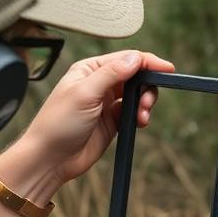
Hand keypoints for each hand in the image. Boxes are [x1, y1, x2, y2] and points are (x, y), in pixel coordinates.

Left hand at [16, 50, 174, 184]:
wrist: (50, 159)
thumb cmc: (58, 123)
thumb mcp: (85, 93)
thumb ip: (112, 73)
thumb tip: (136, 58)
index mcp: (90, 69)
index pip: (126, 59)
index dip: (148, 63)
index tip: (166, 70)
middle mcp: (100, 83)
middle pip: (136, 76)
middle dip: (147, 87)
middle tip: (147, 103)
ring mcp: (107, 102)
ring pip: (137, 94)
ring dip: (145, 103)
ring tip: (143, 116)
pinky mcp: (113, 120)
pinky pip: (134, 112)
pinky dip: (141, 116)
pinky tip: (140, 123)